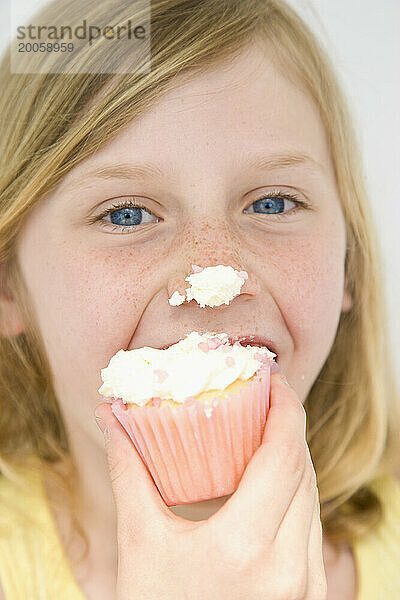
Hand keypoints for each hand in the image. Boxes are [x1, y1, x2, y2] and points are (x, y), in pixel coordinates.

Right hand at [95, 373, 326, 599]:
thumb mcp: (138, 539)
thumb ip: (129, 470)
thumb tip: (109, 414)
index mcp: (243, 547)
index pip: (284, 457)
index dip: (286, 410)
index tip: (275, 382)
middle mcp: (286, 567)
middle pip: (304, 472)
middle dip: (289, 428)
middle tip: (266, 400)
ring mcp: (303, 585)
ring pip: (314, 499)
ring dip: (296, 459)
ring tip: (268, 433)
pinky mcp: (308, 595)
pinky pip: (313, 526)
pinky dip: (298, 493)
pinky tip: (274, 481)